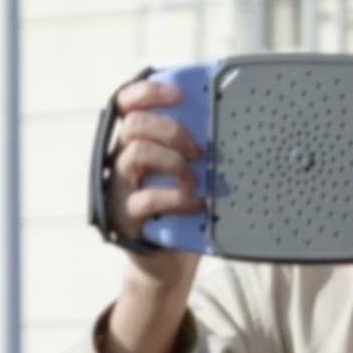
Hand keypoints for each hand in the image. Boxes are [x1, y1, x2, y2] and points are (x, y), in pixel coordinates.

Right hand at [103, 78, 203, 290]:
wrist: (167, 260)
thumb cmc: (180, 209)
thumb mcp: (185, 172)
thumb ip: (193, 147)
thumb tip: (232, 120)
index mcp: (135, 142)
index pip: (128, 103)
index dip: (149, 92)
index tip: (179, 94)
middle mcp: (120, 159)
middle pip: (134, 124)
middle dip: (171, 130)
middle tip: (198, 150)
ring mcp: (119, 187)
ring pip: (136, 153)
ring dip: (173, 162)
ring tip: (196, 180)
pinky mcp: (124, 215)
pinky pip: (147, 198)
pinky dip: (177, 198)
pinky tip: (196, 204)